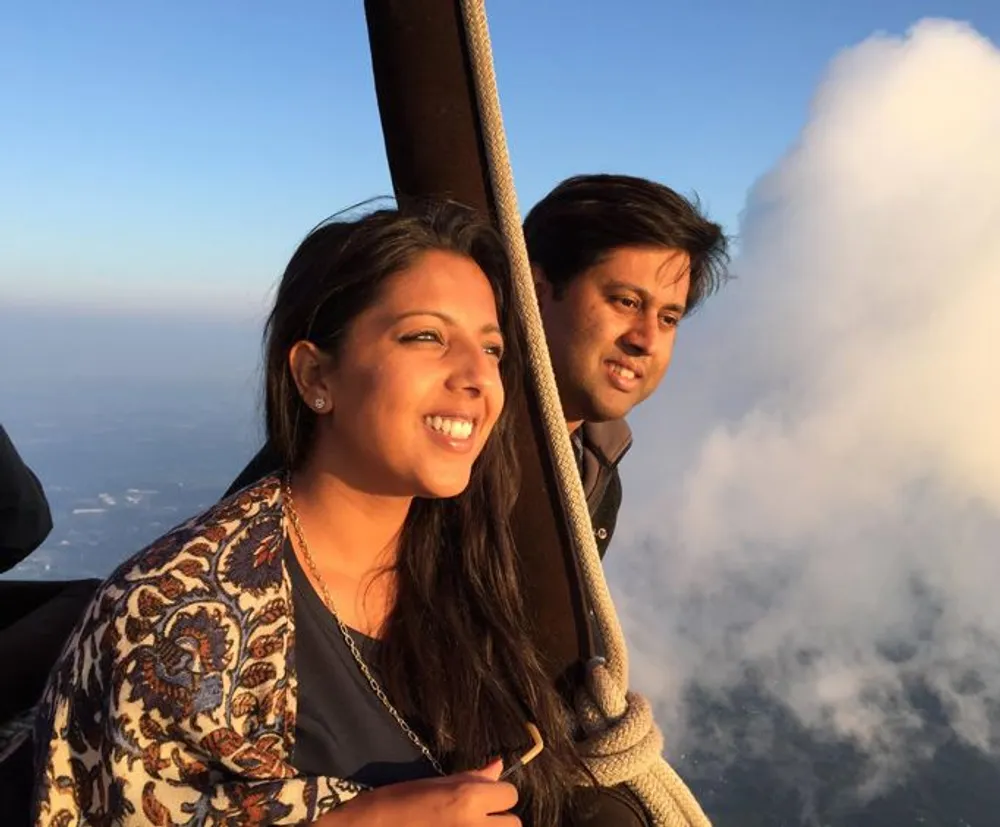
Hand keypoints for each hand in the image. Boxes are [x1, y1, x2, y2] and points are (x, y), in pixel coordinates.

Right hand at [316, 759, 519, 826]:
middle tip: (476, 817)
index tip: (483, 796)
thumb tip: (498, 766)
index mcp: (469, 799)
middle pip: (514, 825)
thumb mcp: (436, 782)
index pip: (510, 794)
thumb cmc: (398, 802)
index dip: (497, 794)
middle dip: (499, 819)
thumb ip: (472, 778)